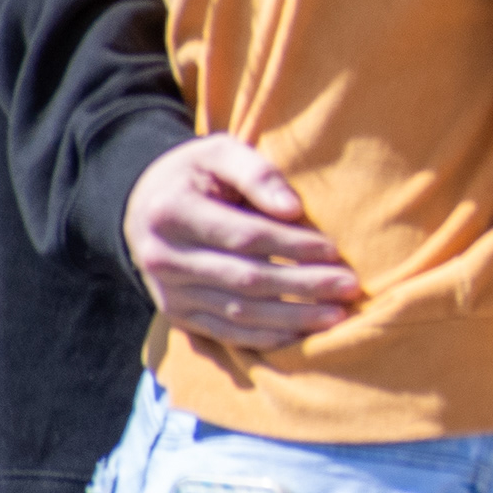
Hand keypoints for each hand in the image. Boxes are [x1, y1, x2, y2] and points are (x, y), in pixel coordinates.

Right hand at [123, 136, 361, 348]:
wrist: (142, 206)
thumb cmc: (195, 174)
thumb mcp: (219, 153)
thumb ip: (257, 173)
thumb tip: (292, 209)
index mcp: (171, 212)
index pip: (244, 235)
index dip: (291, 245)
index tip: (333, 249)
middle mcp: (163, 257)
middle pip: (246, 279)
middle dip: (303, 285)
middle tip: (350, 287)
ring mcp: (168, 292)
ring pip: (238, 313)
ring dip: (292, 318)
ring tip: (338, 316)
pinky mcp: (177, 314)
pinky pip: (225, 333)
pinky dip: (265, 338)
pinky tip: (302, 336)